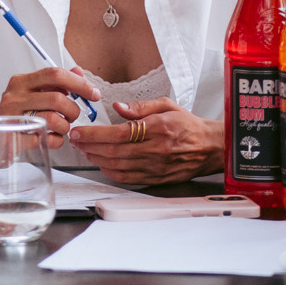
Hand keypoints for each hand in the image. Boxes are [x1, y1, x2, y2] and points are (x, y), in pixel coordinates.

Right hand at [0, 66, 101, 148]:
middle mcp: (14, 97)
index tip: (93, 93)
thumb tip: (78, 71)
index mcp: (20, 82)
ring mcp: (12, 118)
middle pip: (57, 98)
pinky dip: (57, 140)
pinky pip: (47, 139)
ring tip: (61, 128)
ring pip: (54, 120)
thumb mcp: (31, 93)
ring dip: (65, 126)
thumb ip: (55, 83)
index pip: (55, 74)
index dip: (79, 83)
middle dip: (73, 109)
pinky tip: (52, 138)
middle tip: (73, 115)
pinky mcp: (13, 139)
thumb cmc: (14, 114)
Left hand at [68, 99, 221, 185]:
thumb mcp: (167, 106)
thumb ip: (140, 107)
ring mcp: (155, 167)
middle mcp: (155, 149)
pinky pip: (126, 178)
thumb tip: (117, 107)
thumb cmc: (189, 125)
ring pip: (117, 166)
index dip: (94, 134)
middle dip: (89, 146)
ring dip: (96, 159)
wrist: (210, 147)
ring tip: (84, 150)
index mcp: (158, 128)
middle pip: (113, 151)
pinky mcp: (155, 178)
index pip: (119, 133)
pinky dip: (110, 172)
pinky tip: (101, 163)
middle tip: (75, 140)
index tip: (79, 131)